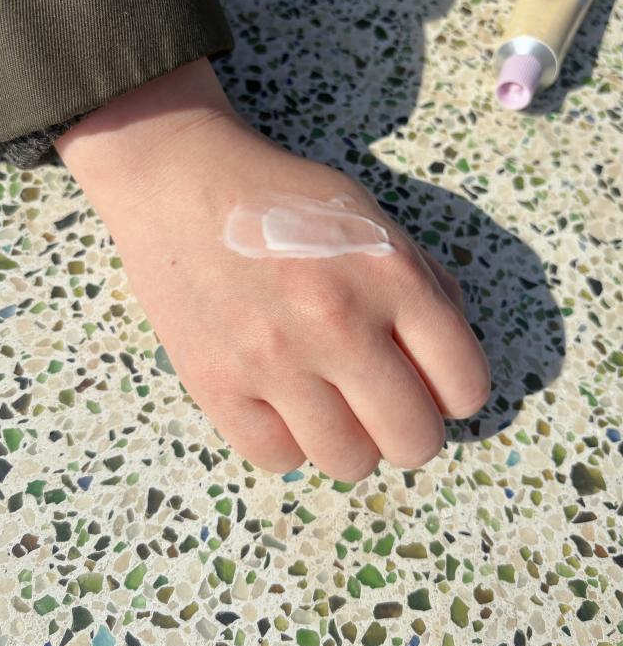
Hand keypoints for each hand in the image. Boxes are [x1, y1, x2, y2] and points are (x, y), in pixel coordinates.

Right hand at [56, 58, 489, 480]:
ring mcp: (272, 359)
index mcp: (391, 276)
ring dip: (349, 443)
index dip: (454, 394)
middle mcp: (338, 324)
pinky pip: (278, 459)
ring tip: (328, 404)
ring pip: (349, 464)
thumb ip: (424, 285)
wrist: (181, 181)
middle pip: (414, 442)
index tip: (429, 386)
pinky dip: (287, 440)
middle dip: (408, 431)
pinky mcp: (215, 384)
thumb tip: (448, 367)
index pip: (464, 386)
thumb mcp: (372, 219)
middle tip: (381, 404)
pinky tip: (278, 401)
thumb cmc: (284, 201)